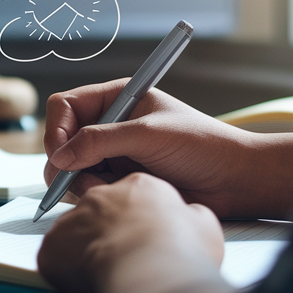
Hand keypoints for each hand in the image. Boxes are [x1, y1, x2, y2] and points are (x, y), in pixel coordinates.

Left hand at [37, 173, 223, 292]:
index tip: (146, 242)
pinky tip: (87, 286)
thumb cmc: (181, 252)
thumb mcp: (205, 227)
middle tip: (126, 261)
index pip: (132, 198)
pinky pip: (54, 258)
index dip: (138, 222)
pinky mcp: (52, 246)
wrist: (150, 274)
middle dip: (108, 235)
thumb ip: (193, 217)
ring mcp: (71, 219)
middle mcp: (99, 196)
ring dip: (86, 253)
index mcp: (138, 187)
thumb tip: (191, 217)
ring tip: (108, 277)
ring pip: (74, 235)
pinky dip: (66, 273)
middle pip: (99, 213)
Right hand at [44, 80, 256, 216]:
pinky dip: (95, 193)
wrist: (235, 180)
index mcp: (117, 98)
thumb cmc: (201, 145)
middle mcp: (110, 123)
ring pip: (72, 167)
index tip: (60, 154)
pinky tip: (119, 194)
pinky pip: (89, 186)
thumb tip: (60, 157)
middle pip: (63, 138)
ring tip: (109, 187)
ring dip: (81, 180)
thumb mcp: (148, 135)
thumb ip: (101, 141)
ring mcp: (114, 153)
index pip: (66, 106)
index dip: (57, 129)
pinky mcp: (121, 178)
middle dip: (64, 160)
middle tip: (73, 181)